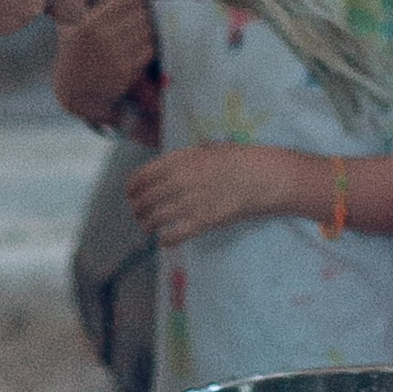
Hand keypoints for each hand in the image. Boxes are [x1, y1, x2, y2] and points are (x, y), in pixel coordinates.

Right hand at [52, 0, 159, 124]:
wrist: (76, 95)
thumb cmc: (73, 60)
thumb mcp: (69, 30)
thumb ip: (82, 7)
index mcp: (89, 22)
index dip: (137, 2)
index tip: (138, 9)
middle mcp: (101, 35)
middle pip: (142, 14)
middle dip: (146, 19)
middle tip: (144, 25)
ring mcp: (114, 52)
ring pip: (148, 32)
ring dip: (149, 35)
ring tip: (142, 40)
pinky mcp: (126, 69)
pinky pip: (149, 50)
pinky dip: (149, 51)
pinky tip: (141, 55)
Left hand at [127, 144, 297, 245]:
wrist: (262, 176)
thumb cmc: (236, 160)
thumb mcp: (203, 150)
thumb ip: (180, 161)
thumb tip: (160, 172)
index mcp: (178, 161)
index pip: (140, 177)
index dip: (131, 189)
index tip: (130, 195)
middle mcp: (179, 181)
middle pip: (144, 200)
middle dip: (137, 209)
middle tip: (138, 214)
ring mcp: (190, 202)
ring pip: (154, 219)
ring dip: (146, 225)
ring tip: (147, 227)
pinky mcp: (203, 221)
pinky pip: (175, 235)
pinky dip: (165, 240)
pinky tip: (164, 240)